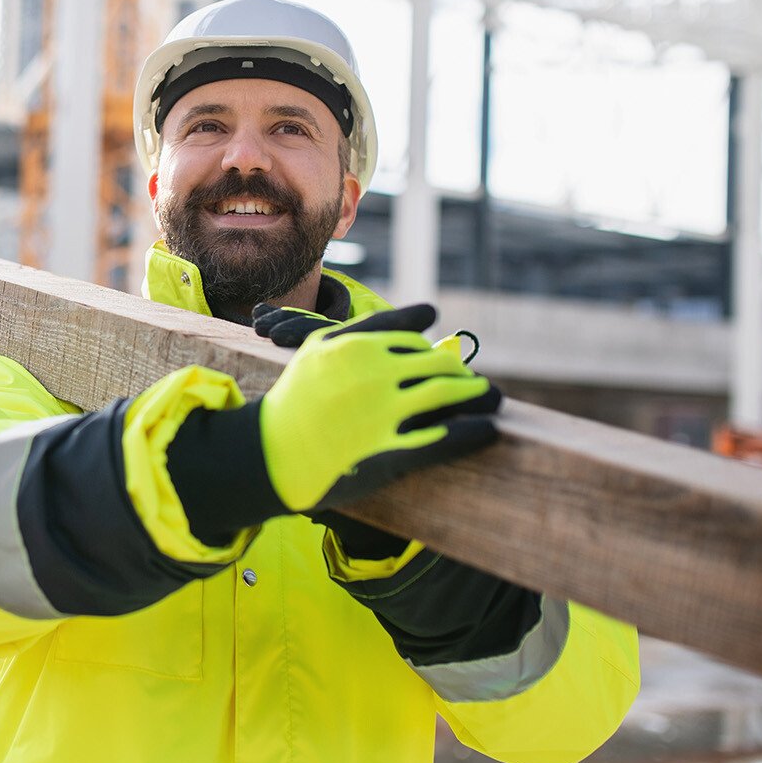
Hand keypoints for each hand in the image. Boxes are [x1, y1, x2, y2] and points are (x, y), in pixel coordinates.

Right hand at [258, 304, 501, 510]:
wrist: (272, 451)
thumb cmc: (296, 397)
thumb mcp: (323, 348)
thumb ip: (373, 326)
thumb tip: (430, 311)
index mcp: (360, 346)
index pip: (414, 342)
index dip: (433, 352)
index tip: (443, 359)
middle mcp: (375, 374)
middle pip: (435, 365)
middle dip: (460, 373)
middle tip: (475, 382)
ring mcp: (384, 412)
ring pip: (445, 395)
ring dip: (474, 395)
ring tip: (489, 398)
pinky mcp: (390, 450)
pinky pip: (443, 439)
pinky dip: (472, 433)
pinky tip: (489, 430)